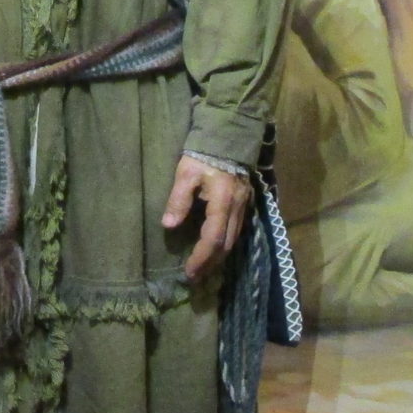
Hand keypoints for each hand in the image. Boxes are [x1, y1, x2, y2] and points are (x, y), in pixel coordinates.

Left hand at [163, 153, 251, 279]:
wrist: (229, 136)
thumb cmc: (203, 154)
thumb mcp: (186, 174)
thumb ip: (178, 199)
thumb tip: (168, 225)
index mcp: (222, 203)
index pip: (212, 239)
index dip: (201, 258)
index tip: (189, 272)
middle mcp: (237, 209)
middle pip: (226, 245)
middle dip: (211, 263)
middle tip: (196, 277)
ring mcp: (243, 206)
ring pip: (234, 239)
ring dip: (219, 256)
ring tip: (205, 268)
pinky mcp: (244, 203)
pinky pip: (237, 230)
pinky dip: (225, 244)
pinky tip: (216, 249)